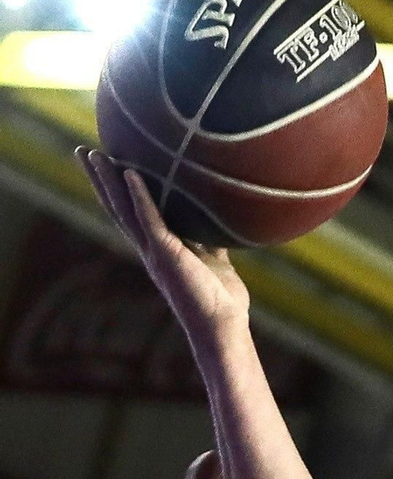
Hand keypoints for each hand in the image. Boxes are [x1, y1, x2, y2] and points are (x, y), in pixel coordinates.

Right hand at [78, 148, 250, 337]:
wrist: (223, 326)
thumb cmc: (222, 300)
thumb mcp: (216, 262)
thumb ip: (210, 242)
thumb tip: (219, 221)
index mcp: (159, 249)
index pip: (132, 213)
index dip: (119, 190)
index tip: (109, 164)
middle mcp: (150, 249)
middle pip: (118, 207)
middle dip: (100, 179)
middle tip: (84, 151)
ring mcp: (155, 252)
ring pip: (123, 210)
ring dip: (107, 181)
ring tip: (92, 154)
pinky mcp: (166, 254)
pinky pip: (149, 219)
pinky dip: (140, 196)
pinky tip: (130, 172)